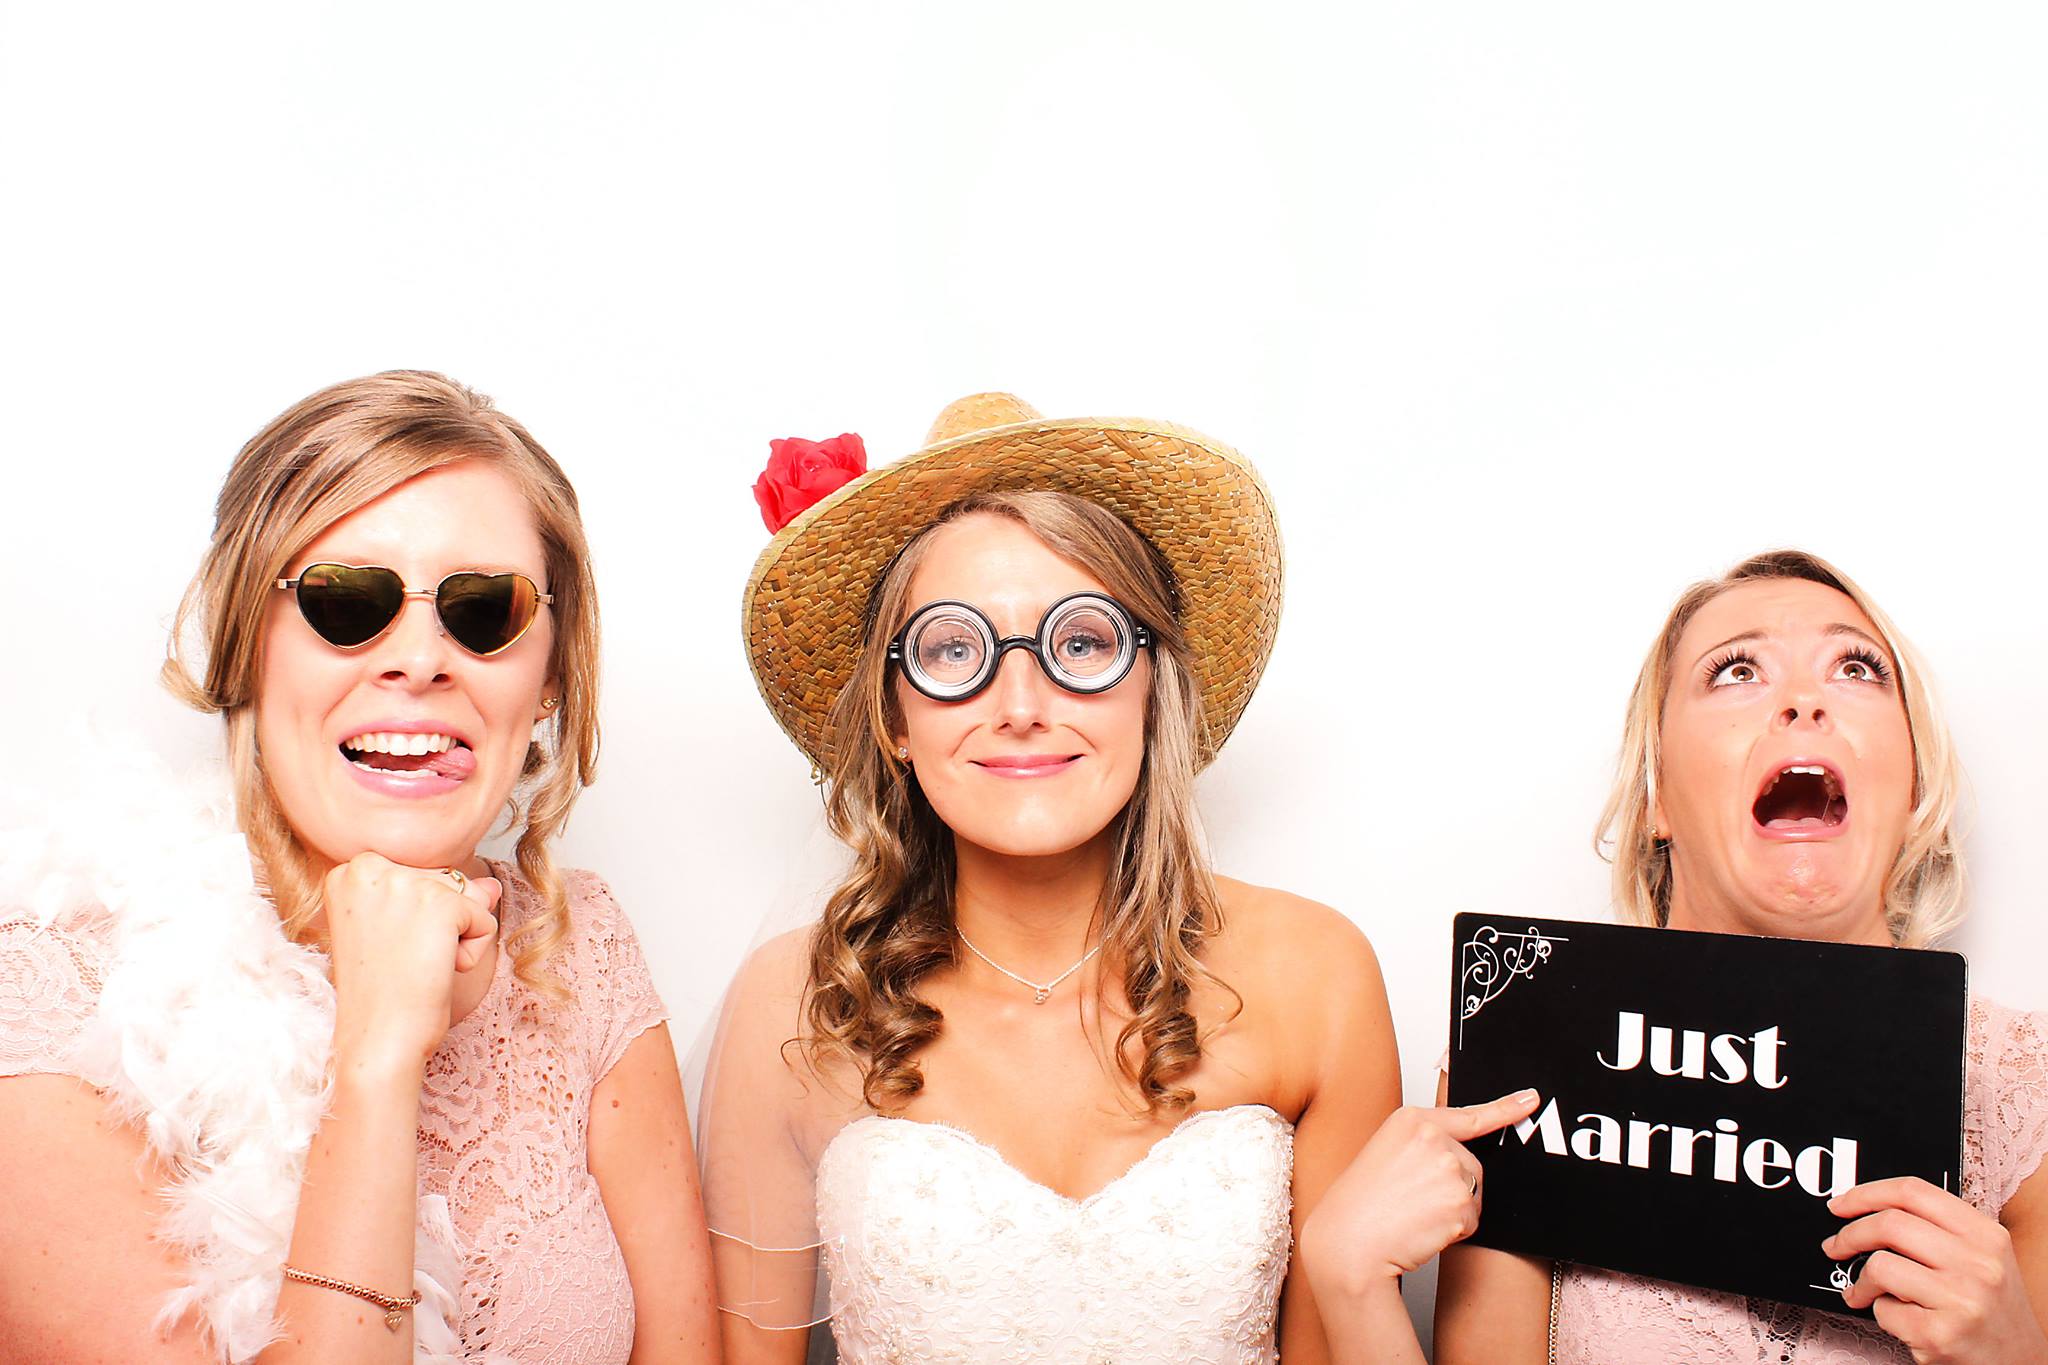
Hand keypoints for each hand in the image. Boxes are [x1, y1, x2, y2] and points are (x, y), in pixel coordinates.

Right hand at [322, 852, 500, 1073]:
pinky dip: (472, 952)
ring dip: (455, 938)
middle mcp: (370, 866)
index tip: (383, 949)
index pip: (417, 874)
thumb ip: (447, 894)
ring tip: (415, 965)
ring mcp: (405, 882)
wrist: (377, 1040)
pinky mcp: (441, 903)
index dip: (413, 919)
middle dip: (437, 925)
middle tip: (399, 960)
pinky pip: (485, 919)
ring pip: (466, 898)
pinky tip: (435, 971)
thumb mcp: (407, 931)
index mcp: (350, 872)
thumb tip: (492, 885)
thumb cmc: (383, 992)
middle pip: (443, 881)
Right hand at [1300, 1089, 1540, 1302]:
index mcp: (1410, 1119)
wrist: (1348, 1242)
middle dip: (1454, 1187)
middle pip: (1471, 1164)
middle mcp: (1433, 1136)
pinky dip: (1453, 1231)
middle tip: (1413, 1202)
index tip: (1531, 1099)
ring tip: (1414, 1214)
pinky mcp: (1461, 1201)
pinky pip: (1471, 1219)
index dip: (1507, 1107)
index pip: (1468, 1114)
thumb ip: (1422, 1145)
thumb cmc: (1360, 1204)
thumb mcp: (1386, 1155)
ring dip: (1452, 1210)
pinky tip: (1424, 1229)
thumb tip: (1458, 1155)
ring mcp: (1449, 1167)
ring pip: (1472, 1193)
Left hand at [1827, 1176, 2047, 1362]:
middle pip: (1889, 1224)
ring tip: (1864, 1291)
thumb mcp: (1981, 1257)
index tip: (1841, 1204)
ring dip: (1861, 1281)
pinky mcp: (1940, 1335)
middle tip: (1835, 1246)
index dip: (1866, 1193)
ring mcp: (1961, 1300)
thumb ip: (1937, 1229)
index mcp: (1986, 1234)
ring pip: (1880, 1266)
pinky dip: (1881, 1313)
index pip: (1913, 1192)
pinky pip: (1884, 1310)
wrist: (2020, 1361)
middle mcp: (1978, 1264)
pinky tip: (1898, 1319)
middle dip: (1849, 1235)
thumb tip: (1868, 1210)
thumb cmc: (1991, 1307)